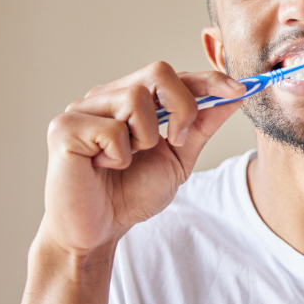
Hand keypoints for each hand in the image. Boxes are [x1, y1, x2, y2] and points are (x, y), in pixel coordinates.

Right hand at [38, 61, 245, 254]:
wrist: (96, 232)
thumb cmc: (130, 194)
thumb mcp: (178, 157)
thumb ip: (202, 125)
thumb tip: (235, 96)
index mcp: (130, 99)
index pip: (175, 76)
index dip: (209, 80)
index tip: (239, 90)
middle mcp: (106, 96)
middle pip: (158, 71)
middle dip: (182, 106)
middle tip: (176, 141)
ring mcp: (82, 108)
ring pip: (136, 97)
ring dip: (145, 138)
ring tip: (127, 161)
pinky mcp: (64, 128)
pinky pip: (112, 129)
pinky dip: (120, 155)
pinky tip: (104, 167)